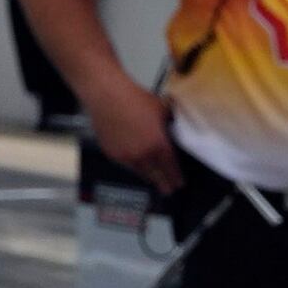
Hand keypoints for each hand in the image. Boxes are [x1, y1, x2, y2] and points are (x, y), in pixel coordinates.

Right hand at [89, 76, 185, 194]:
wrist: (108, 97)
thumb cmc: (135, 99)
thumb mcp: (161, 109)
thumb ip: (170, 122)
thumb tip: (175, 124)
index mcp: (158, 145)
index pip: (170, 167)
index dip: (176, 177)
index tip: (179, 184)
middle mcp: (142, 155)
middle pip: (155, 175)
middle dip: (163, 184)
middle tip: (168, 190)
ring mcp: (125, 156)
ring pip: (139, 172)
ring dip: (148, 176)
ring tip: (153, 179)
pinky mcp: (112, 154)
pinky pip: (125, 164)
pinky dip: (132, 165)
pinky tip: (135, 164)